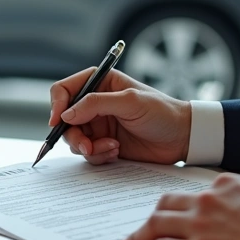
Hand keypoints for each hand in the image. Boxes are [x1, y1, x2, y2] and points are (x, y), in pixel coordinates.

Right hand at [49, 68, 190, 164]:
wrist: (182, 138)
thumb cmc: (162, 112)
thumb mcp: (130, 101)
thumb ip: (96, 104)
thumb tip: (66, 114)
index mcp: (100, 84)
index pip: (64, 90)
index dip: (57, 105)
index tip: (58, 121)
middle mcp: (95, 104)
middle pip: (65, 120)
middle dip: (74, 135)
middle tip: (87, 146)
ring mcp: (98, 125)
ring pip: (74, 139)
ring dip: (89, 147)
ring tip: (111, 148)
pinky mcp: (103, 144)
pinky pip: (88, 153)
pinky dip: (98, 155)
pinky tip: (116, 152)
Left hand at [115, 174, 239, 239]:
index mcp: (228, 186)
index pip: (193, 194)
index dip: (181, 208)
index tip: (175, 217)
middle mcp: (208, 201)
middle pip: (166, 206)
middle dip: (152, 218)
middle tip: (142, 229)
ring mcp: (199, 227)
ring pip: (155, 226)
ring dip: (137, 237)